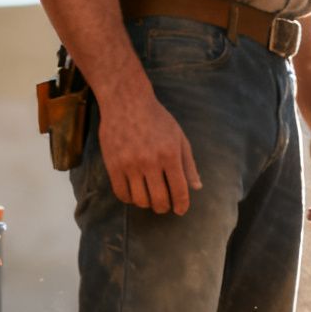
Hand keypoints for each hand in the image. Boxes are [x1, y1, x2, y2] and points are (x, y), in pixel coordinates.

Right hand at [96, 89, 200, 213]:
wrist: (126, 101)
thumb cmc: (156, 118)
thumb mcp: (179, 137)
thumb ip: (188, 164)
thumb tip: (197, 187)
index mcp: (170, 154)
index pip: (179, 191)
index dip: (182, 205)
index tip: (180, 210)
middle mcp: (150, 161)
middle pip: (159, 200)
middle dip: (165, 207)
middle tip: (165, 205)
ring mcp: (130, 164)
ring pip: (140, 200)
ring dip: (147, 204)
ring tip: (150, 198)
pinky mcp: (113, 165)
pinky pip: (122, 193)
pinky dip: (130, 199)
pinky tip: (135, 193)